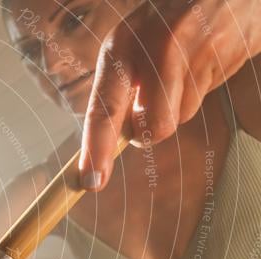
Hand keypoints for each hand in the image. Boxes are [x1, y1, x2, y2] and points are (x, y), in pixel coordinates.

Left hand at [79, 0, 260, 190]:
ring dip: (179, 102)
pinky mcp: (229, 58)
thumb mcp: (129, 40)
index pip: (104, 109)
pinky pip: (208, 95)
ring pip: (183, 115)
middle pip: (154, 128)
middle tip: (151, 103)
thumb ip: (120, 86)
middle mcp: (158, 51)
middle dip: (151, 129)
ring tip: (182, 63)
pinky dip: (202, 84)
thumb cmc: (166, 14)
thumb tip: (117, 135)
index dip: (97, 149)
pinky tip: (203, 55)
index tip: (91, 181)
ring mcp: (198, 55)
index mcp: (122, 46)